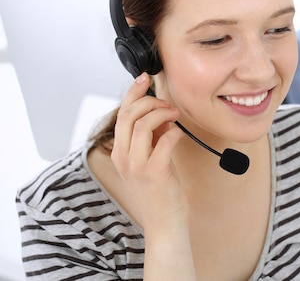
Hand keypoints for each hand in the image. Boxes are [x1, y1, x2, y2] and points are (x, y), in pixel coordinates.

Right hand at [111, 73, 187, 230]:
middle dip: (150, 100)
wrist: (164, 222)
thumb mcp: (150, 158)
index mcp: (119, 151)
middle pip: (129, 114)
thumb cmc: (159, 190)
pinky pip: (165, 141)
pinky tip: (179, 134)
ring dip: (162, 113)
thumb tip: (160, 110)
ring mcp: (136, 165)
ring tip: (175, 115)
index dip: (133, 92)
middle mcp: (123, 157)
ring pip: (142, 124)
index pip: (121, 113)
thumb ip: (151, 135)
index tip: (145, 77)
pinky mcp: (154, 173)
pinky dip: (175, 132)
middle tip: (167, 103)